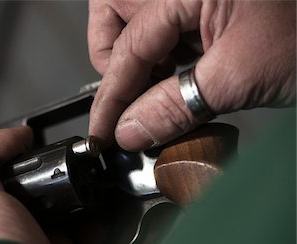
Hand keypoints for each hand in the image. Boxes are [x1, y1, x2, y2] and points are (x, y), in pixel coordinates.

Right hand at [88, 0, 295, 150]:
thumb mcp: (240, 75)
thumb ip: (174, 105)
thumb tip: (131, 130)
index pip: (129, 47)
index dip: (112, 96)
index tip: (103, 131)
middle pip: (115, 15)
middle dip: (115, 59)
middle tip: (131, 93)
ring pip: (137, 23)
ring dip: (143, 61)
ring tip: (170, 87)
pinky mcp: (206, 4)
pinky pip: (166, 29)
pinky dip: (168, 58)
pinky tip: (187, 76)